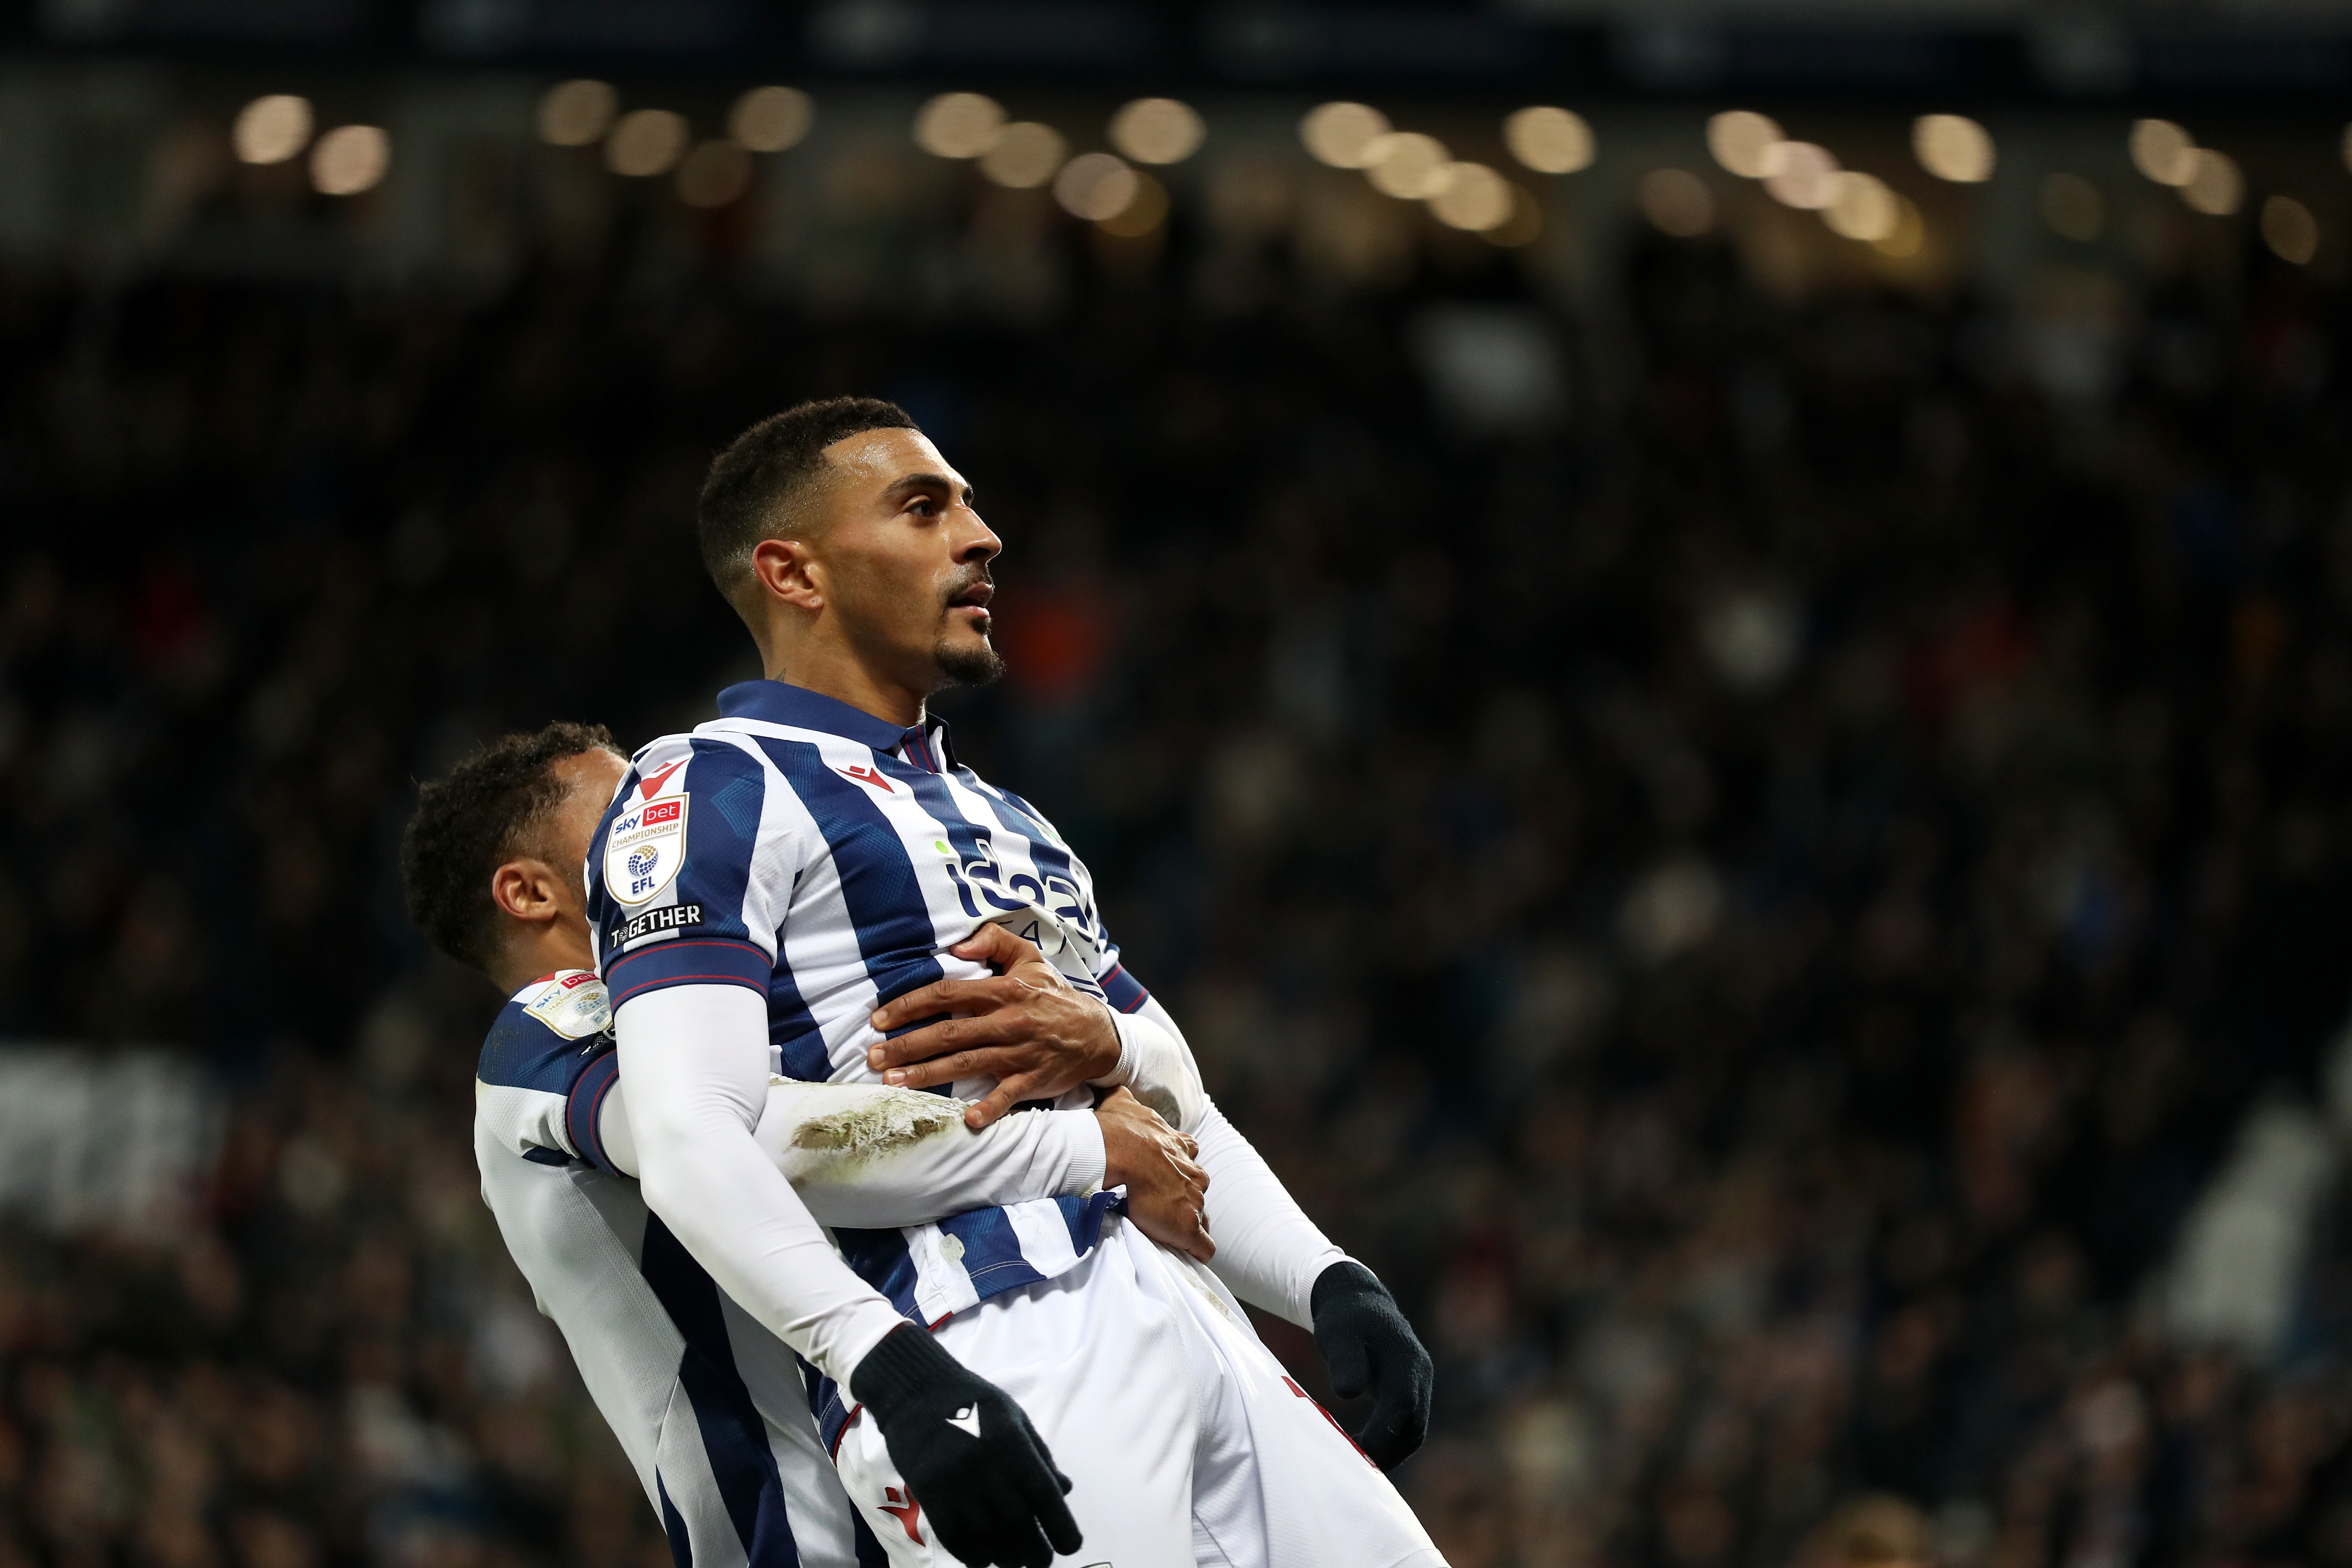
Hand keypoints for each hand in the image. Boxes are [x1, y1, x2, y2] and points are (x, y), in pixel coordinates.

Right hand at [850, 1323, 1083, 1567]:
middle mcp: (983, 1463)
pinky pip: (953, 1536)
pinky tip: (983, 1559)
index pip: (1042, 1492)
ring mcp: (953, 1479)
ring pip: (986, 1536)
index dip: (1060, 1524)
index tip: (1070, 1545)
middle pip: (1016, 1522)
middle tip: (1041, 1560)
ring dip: (1005, 1557)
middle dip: (1035, 1551)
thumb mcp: (1015, 1418)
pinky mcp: (928, 1491)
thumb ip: (1040, 1456)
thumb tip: (1065, 1490)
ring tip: (1014, 1560)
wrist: (916, 1391)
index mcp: (1010, 1441)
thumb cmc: (974, 1403)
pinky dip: (971, 1555)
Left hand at [867, 924, 1121, 1129]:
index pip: (948, 994)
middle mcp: (1008, 1021)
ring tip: (893, 1084)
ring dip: (928, 1075)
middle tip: (873, 1057)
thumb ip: (995, 941)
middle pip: (950, 1033)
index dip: (911, 1005)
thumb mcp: (1031, 958)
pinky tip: (966, 1120)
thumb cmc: (1054, 995)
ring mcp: (1020, 1053)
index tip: (879, 1019)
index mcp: (1003, 990)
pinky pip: (1007, 1096)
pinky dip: (989, 1108)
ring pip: (967, 1064)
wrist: (1098, 1034)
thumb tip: (956, 946)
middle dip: (908, 1046)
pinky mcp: (1032, 1080)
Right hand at [1095, 1087, 1213, 1261]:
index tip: (1164, 1176)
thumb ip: (1123, 1097)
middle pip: (1197, 1187)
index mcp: (1180, 1146)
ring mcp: (1194, 1200)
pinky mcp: (1189, 1227)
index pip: (1189, 1157)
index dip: (1178, 1168)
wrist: (1115, 1155)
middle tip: (1161, 1204)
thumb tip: (1114, 1086)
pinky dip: (1198, 1251)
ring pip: (1201, 1214)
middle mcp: (1193, 1171)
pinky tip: (1190, 1255)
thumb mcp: (1121, 1103)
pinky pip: (1204, 1246)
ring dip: (1187, 1221)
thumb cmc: (1116, 1132)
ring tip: (1168, 1231)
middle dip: (1184, 1195)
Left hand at [1310, 1261, 1432, 1471]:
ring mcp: (1418, 1383)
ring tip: (1359, 1465)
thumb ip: (1345, 1360)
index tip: (1355, 1450)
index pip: (1402, 1404)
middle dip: (1388, 1451)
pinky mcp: (1410, 1391)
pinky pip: (1407, 1425)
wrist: (1357, 1302)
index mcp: (1406, 1359)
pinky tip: (1365, 1451)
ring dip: (1391, 1451)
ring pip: (1414, 1430)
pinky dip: (1391, 1443)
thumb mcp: (1338, 1333)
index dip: (1382, 1432)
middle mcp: (1420, 1373)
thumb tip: (1347, 1392)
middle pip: (1414, 1424)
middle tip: (1355, 1468)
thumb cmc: (1344, 1318)